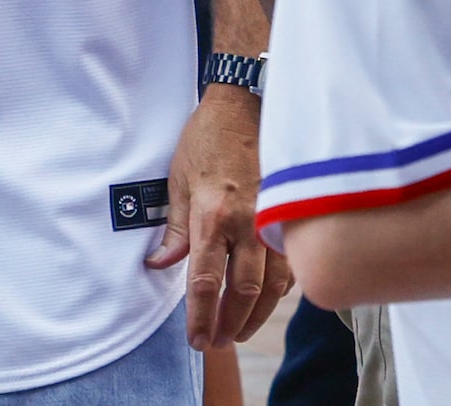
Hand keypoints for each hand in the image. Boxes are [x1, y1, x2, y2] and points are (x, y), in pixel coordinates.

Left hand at [151, 87, 291, 348]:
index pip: (205, 280)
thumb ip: (174, 228)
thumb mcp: (177, 179)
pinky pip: (290, 265)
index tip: (195, 338)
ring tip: (239, 333)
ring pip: (272, 286)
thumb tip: (160, 264)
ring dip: (256, 316)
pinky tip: (266, 303)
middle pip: (242, 291)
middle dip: (229, 323)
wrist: (247, 106)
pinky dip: (279, 291)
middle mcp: (247, 224)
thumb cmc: (207, 140)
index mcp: (212, 215)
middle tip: (215, 343)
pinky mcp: (290, 217)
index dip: (200, 314)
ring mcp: (273, 222)